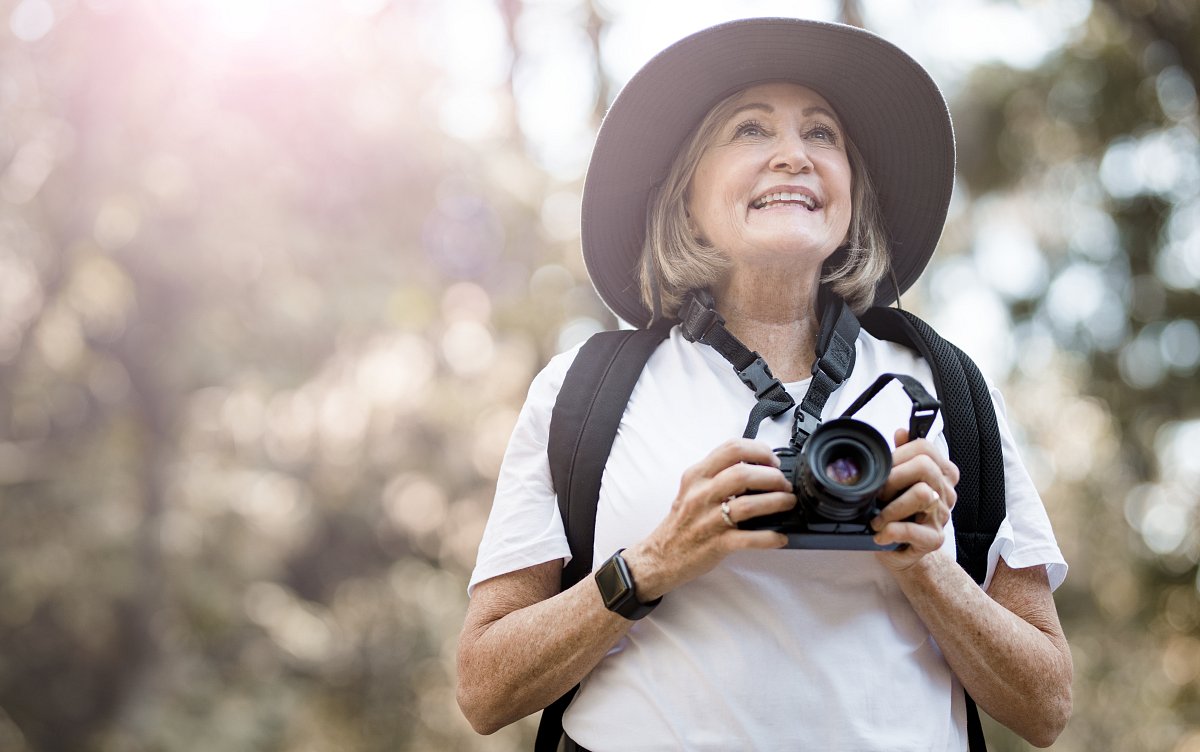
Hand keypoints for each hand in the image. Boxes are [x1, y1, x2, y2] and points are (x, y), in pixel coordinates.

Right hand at [622, 439, 795, 599]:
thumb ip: (718, 474)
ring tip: (788, 503)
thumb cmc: (681, 522)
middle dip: (773, 476)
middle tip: (784, 484)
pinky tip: (780, 537)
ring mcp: (708, 519)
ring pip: (749, 504)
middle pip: (743, 473)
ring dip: (777, 502)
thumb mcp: (692, 488)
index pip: (732, 448)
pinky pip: (749, 539)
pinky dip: (770, 537)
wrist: (660, 556)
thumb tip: (756, 467)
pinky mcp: (716, 544)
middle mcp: (701, 494)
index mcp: (697, 475)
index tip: (772, 460)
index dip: (760, 451)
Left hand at [872, 428, 959, 571]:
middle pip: (925, 467)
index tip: (883, 469)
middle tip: (878, 494)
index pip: (925, 448)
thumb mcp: (898, 481)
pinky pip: (913, 530)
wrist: (903, 550)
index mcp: (940, 473)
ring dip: (891, 508)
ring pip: (922, 495)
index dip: (899, 455)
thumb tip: (902, 432)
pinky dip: (891, 531)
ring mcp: (942, 515)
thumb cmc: (899, 512)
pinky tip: (882, 533)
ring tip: (877, 519)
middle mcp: (945, 491)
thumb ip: (902, 454)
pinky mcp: (935, 539)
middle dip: (893, 479)